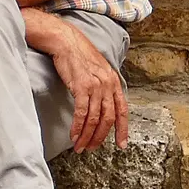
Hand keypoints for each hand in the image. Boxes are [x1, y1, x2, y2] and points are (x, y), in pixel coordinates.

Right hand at [33, 9, 129, 150]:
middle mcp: (108, 85)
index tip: (121, 144)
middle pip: (108, 119)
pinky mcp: (81, 87)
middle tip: (92, 148)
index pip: (122, 111)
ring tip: (80, 146)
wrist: (65, 41)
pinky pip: (81, 112)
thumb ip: (103, 86)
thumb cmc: (78, 54)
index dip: (122, 130)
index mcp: (114, 82)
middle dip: (100, 137)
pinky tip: (74, 135)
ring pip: (94, 118)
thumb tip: (101, 102)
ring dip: (87, 135)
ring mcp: (96, 86)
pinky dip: (78, 126)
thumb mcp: (98, 69)